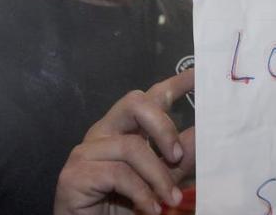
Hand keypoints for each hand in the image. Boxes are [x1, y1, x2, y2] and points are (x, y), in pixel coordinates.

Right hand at [54, 70, 194, 214]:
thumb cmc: (123, 208)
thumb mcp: (159, 183)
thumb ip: (177, 161)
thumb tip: (200, 135)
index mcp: (122, 131)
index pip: (148, 99)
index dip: (174, 83)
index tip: (199, 73)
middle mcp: (102, 133)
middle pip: (135, 103)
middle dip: (163, 126)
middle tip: (177, 156)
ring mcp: (86, 151)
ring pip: (131, 146)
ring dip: (158, 176)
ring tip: (171, 200)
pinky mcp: (75, 173)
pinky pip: (118, 173)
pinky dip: (141, 192)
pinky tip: (150, 208)